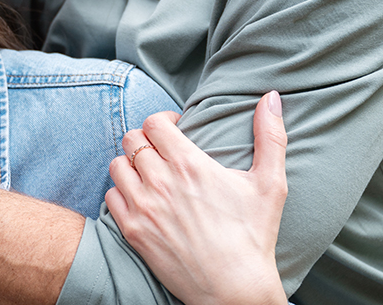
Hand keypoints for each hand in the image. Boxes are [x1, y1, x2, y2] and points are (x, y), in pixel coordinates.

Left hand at [106, 92, 288, 304]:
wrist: (235, 290)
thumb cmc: (254, 237)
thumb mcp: (270, 184)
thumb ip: (271, 136)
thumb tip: (271, 97)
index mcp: (190, 165)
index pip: (155, 122)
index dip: (163, 120)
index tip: (175, 129)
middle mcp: (161, 182)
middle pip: (132, 138)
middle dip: (146, 139)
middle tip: (161, 150)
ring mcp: (143, 207)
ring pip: (117, 164)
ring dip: (131, 164)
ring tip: (148, 172)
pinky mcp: (133, 231)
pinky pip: (110, 196)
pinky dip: (122, 193)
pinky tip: (140, 198)